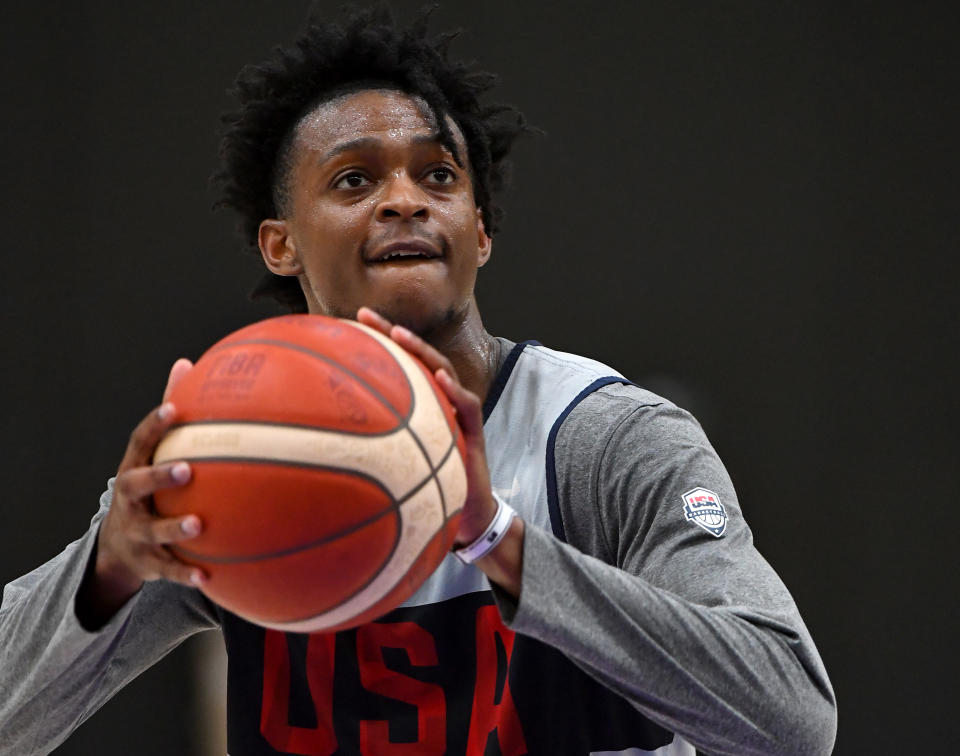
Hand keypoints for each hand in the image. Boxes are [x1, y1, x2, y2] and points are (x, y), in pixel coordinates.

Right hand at [82, 358, 205, 623]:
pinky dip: (186, 573)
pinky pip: (168, 570)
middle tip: (187, 469)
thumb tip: (187, 362)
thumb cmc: (149, 487)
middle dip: (159, 477)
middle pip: (137, 485)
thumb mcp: (153, 455)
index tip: (173, 408)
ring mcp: (135, 532)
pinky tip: (209, 577)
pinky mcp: (146, 563)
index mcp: (133, 468)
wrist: (117, 548)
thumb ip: (171, 415)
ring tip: (199, 525)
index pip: (140, 442)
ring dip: (174, 528)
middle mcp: (129, 499)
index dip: (154, 425)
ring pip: (152, 530)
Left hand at [355, 307, 497, 545]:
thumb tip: (311, 462)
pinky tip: (440, 380)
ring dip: (422, 350)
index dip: (369, 345)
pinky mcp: (475, 430)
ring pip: (443, 370)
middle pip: (415, 357)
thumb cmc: (425, 493)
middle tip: (364, 314)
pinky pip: (467, 405)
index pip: (394, 367)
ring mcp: (457, 412)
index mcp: (416, 406)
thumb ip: (362, 459)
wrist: (465, 518)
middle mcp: (436, 402)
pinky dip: (455, 390)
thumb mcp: (388, 473)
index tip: (338, 325)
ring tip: (401, 335)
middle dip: (391, 332)